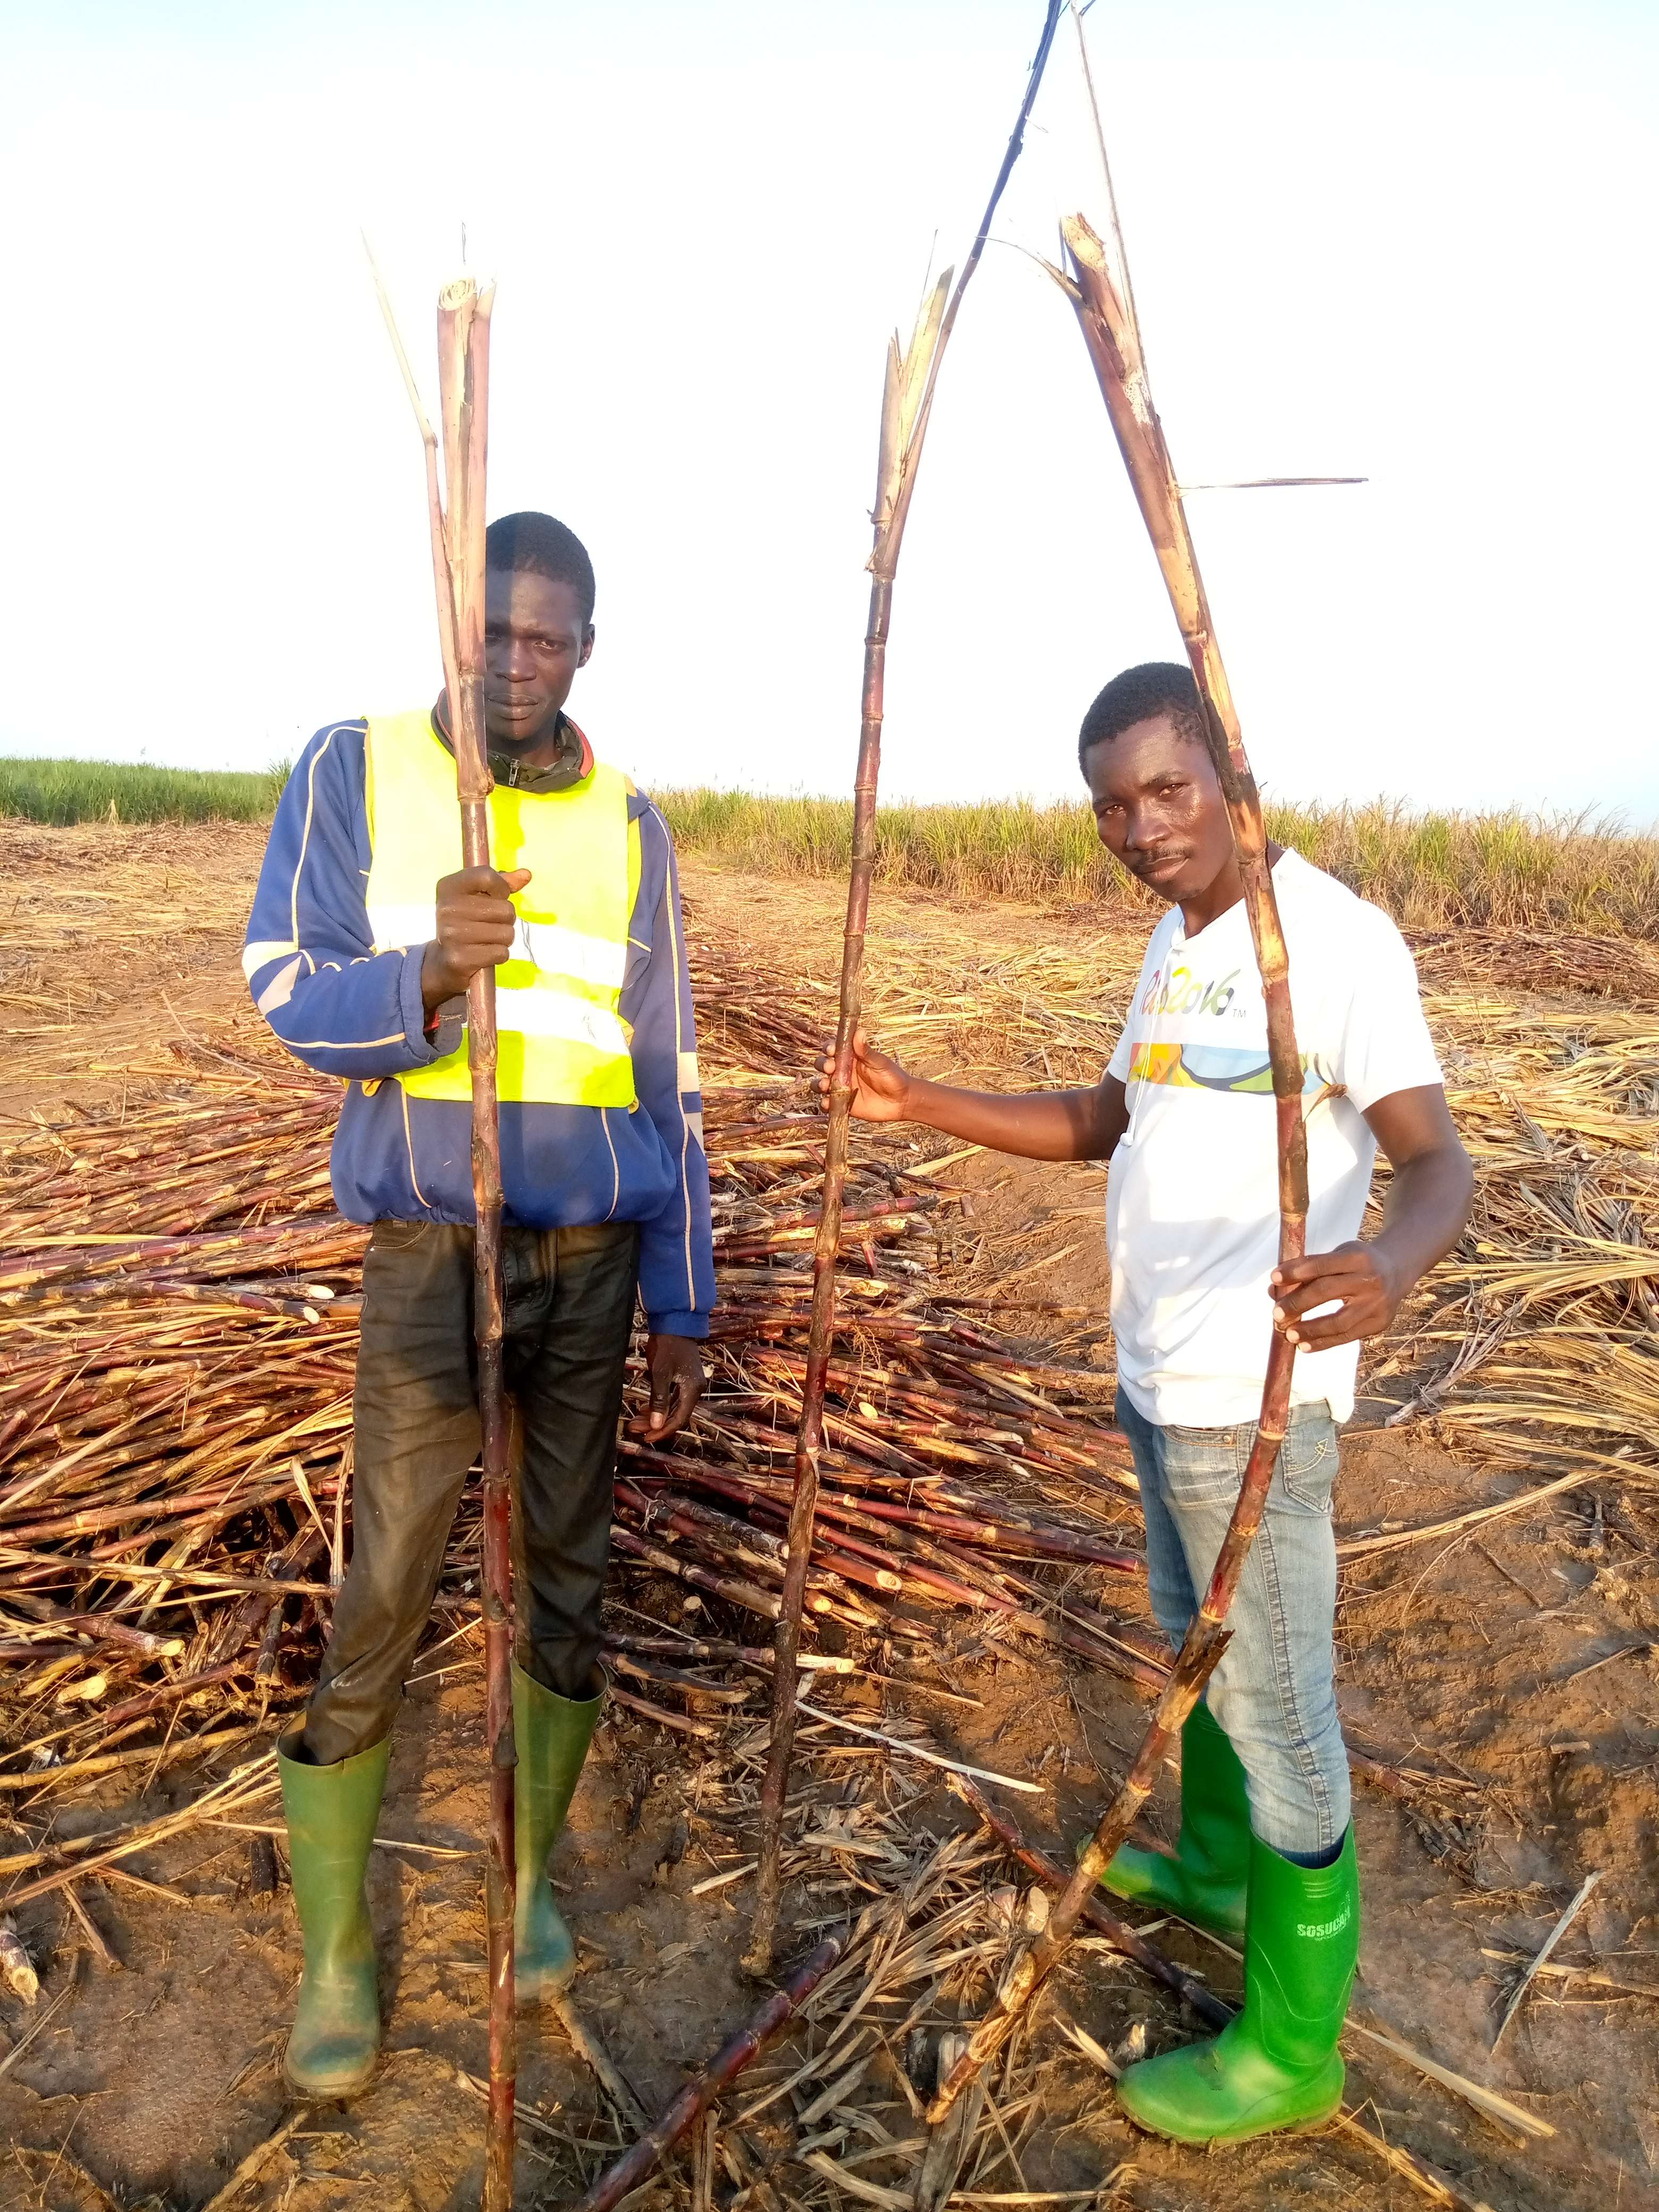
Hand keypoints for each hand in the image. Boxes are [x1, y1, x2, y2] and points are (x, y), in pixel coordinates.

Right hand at [420, 865, 532, 1015]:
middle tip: (490, 925)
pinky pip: (501, 953)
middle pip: (505, 909)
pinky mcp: (460, 959)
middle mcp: (447, 909)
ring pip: (506, 933)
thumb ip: (502, 884)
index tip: (495, 897)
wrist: (443, 961)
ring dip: (503, 939)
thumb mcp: (478, 897)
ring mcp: (451, 935)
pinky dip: (499, 955)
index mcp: (448, 887)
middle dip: (506, 919)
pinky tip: (485, 954)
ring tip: (488, 940)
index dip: (501, 888)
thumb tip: (526, 874)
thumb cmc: (466, 923)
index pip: (487, 876)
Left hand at [627, 1334, 704, 1442]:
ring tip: (636, 1419)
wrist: (674, 1322)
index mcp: (692, 1390)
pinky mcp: (683, 1378)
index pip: (679, 1419)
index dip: (663, 1431)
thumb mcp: (660, 1374)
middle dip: (655, 1423)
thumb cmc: (666, 1346)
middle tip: (634, 1427)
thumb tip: (657, 1425)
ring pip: (672, 1407)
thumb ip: (659, 1401)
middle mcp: (694, 1389)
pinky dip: (659, 1404)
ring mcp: (690, 1383)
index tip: (646, 1437)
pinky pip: (672, 1398)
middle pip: (675, 1415)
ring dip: (655, 1414)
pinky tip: (645, 1407)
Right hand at [818, 1026, 910, 1122]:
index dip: (828, 1047)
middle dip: (822, 1064)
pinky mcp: (842, 1103)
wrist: (901, 1101)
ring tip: (825, 1085)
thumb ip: (867, 1050)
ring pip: (820, 1084)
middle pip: (822, 1065)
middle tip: (830, 1067)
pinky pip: (828, 1103)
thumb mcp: (880, 1062)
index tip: (831, 1050)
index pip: (833, 1049)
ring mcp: (841, 1088)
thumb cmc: (893, 1077)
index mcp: (851, 1057)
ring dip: (818, 1083)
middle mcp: (843, 1071)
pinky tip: (829, 1102)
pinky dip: (825, 1103)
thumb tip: (860, 1031)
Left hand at [1270, 1241, 1403, 1350]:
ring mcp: (1376, 1304)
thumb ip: (1309, 1269)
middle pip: (1327, 1292)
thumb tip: (1275, 1290)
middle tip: (1276, 1314)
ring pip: (1338, 1321)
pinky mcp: (1379, 1323)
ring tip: (1288, 1334)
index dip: (1295, 1272)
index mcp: (1356, 1256)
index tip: (1274, 1279)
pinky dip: (1324, 1343)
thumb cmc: (1357, 1262)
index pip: (1321, 1264)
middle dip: (1298, 1304)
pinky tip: (1305, 1346)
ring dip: (1310, 1330)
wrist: (1397, 1271)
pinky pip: (1347, 1337)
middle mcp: (1369, 1279)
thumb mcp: (1339, 1255)